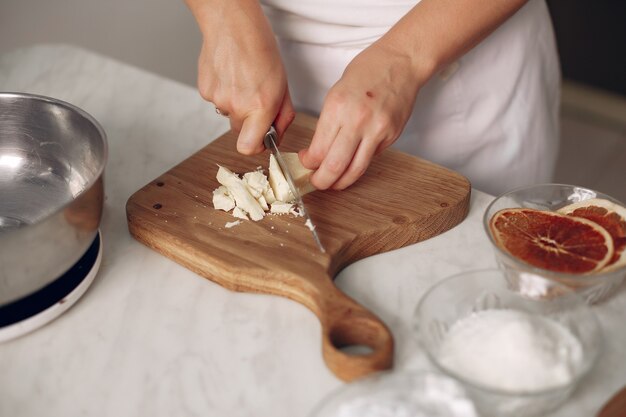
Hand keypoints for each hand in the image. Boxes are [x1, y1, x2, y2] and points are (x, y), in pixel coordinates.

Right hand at [189, 0, 294, 153]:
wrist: (232, 24)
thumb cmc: (260, 48)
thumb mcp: (283, 85)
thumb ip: (283, 115)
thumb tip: (278, 134)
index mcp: (260, 107)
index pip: (249, 147)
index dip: (256, 147)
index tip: (262, 139)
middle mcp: (237, 106)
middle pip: (240, 132)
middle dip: (249, 122)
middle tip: (255, 99)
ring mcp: (218, 99)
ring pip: (229, 114)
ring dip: (237, 103)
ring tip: (243, 79)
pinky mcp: (205, 90)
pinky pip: (216, 101)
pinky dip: (224, 91)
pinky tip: (230, 74)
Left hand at [299, 41, 421, 189]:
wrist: (402, 61)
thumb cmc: (368, 71)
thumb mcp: (337, 92)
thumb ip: (329, 123)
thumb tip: (319, 151)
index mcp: (337, 107)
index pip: (318, 149)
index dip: (308, 163)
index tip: (306, 162)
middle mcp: (357, 121)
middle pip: (334, 166)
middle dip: (321, 181)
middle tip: (316, 182)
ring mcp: (377, 130)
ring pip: (355, 170)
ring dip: (340, 182)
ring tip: (333, 183)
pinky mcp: (391, 136)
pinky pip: (371, 158)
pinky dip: (359, 164)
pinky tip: (352, 162)